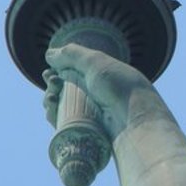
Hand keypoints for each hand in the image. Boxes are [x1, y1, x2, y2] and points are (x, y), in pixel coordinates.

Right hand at [43, 44, 168, 138]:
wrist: (136, 121)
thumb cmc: (120, 88)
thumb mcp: (96, 63)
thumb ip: (72, 54)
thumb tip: (49, 54)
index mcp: (101, 78)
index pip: (72, 74)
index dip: (57, 73)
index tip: (49, 73)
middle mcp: (96, 95)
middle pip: (64, 91)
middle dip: (52, 87)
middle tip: (53, 85)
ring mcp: (92, 114)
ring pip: (62, 108)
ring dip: (50, 102)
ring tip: (51, 98)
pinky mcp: (88, 132)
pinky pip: (66, 125)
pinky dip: (55, 118)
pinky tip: (51, 112)